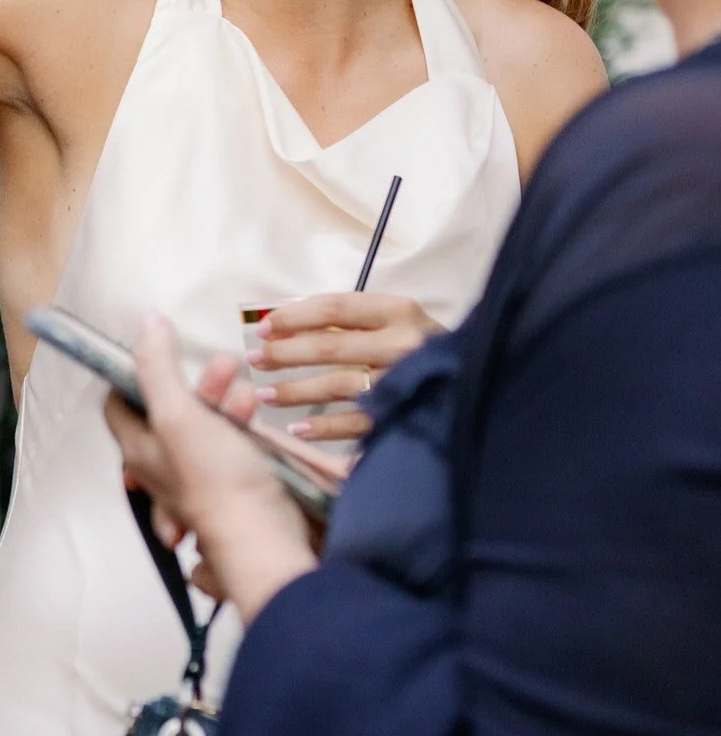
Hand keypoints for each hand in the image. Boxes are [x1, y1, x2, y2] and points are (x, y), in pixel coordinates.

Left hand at [105, 315, 318, 624]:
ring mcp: (198, 477)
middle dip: (196, 383)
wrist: (262, 533)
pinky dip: (244, 425)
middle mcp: (162, 466)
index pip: (118, 406)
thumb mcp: (179, 414)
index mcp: (139, 450)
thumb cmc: (214, 479)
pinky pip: (233, 444)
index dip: (132, 375)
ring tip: (246, 390)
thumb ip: (158, 368)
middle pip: (169, 411)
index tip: (157, 351)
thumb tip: (145, 322)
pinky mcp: (232, 483)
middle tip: (224, 364)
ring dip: (225, 401)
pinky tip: (259, 416)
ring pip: (205, 425)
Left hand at [244, 292, 440, 443]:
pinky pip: (355, 421)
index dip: (293, 316)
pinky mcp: (404, 414)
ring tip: (265, 394)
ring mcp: (403, 381)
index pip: (334, 307)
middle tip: (255, 359)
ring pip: (336, 384)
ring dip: (294, 390)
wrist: (480, 384)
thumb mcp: (398, 323)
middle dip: (284, 353)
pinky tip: (299, 428)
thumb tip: (287, 323)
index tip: (264, 326)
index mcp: (399, 311)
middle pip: (328, 344)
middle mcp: (402, 343)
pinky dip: (324, 427)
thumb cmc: (425, 350)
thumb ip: (353, 321)